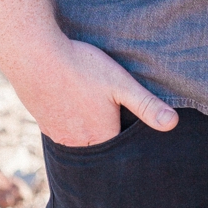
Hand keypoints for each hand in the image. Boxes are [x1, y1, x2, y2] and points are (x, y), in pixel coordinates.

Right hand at [8, 36, 178, 145]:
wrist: (34, 56)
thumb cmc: (81, 67)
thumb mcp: (121, 83)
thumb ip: (146, 105)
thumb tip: (173, 124)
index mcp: (101, 137)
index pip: (120, 151)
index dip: (129, 140)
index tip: (134, 130)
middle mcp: (78, 143)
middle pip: (100, 147)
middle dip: (109, 138)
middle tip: (115, 120)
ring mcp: (57, 135)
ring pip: (79, 141)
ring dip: (88, 132)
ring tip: (96, 114)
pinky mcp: (43, 122)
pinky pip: (61, 131)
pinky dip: (70, 122)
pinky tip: (73, 106)